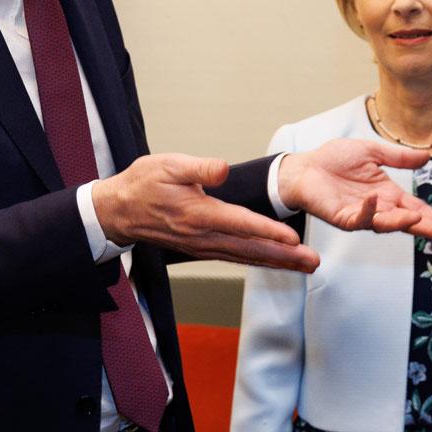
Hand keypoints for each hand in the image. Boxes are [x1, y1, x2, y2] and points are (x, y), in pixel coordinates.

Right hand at [92, 153, 320, 271]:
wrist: (118, 210)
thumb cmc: (143, 183)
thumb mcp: (167, 165)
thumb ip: (198, 168)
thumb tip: (223, 170)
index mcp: (198, 214)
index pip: (240, 224)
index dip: (268, 231)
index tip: (293, 238)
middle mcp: (203, 236)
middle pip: (250, 248)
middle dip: (284, 256)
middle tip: (313, 262)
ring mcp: (203, 246)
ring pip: (246, 257)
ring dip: (278, 263)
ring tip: (307, 266)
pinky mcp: (203, 248)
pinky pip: (236, 258)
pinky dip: (260, 262)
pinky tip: (278, 263)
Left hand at [277, 139, 431, 239]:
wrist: (305, 166)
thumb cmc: (334, 159)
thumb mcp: (372, 152)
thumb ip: (398, 157)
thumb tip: (427, 157)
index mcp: (387, 193)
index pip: (414, 207)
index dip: (431, 217)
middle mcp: (378, 207)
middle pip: (406, 221)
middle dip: (425, 227)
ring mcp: (361, 215)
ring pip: (385, 223)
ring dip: (400, 221)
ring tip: (417, 218)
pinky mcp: (343, 217)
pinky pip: (358, 218)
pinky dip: (368, 210)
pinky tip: (376, 199)